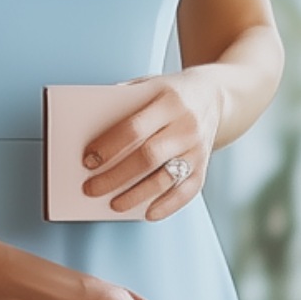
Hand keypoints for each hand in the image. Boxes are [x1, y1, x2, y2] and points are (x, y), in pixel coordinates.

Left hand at [82, 71, 220, 217]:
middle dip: (116, 176)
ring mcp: (198, 147)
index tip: (88, 161)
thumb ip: (124, 103)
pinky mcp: (204, 165)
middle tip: (91, 189)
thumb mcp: (149, 85)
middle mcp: (187, 125)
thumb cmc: (168, 93)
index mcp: (169, 101)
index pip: (134, 128)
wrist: (212, 94)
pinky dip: (167, 205)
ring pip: (165, 178)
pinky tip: (147, 214)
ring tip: (114, 204)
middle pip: (147, 157)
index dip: (109, 147)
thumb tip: (90, 136)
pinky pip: (187, 191)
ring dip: (137, 195)